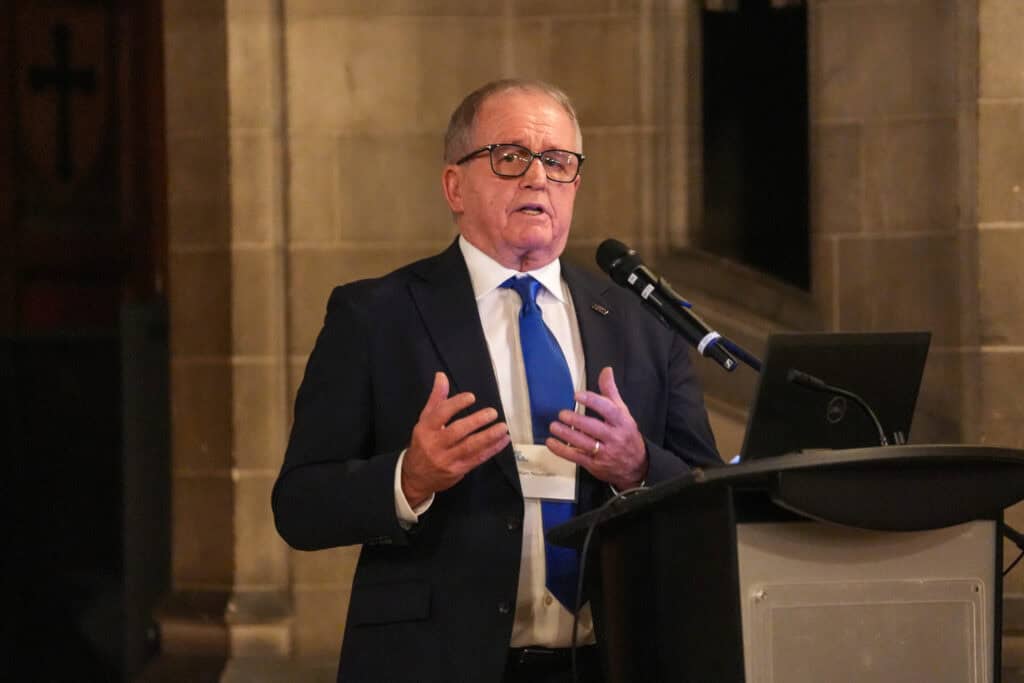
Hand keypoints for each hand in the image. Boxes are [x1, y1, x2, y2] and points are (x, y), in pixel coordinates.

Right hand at [401, 372, 509, 506]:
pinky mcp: (458, 470)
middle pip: (457, 431)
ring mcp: (447, 459)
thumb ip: (436, 399)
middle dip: (476, 422)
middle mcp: (435, 444)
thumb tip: (442, 376)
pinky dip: (492, 449)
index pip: (440, 414)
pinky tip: (503, 440)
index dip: (456, 404)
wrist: (415, 478)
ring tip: (503, 428)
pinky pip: (477, 459)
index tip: (471, 397)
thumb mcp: (424, 421)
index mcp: (425, 429)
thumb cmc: (423, 444)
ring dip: (488, 437)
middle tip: (492, 413)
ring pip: (470, 447)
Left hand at [546, 366, 646, 490]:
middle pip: (594, 428)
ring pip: (583, 443)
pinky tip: (552, 443)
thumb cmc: (626, 435)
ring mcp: (604, 453)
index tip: (578, 395)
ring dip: (566, 434)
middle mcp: (614, 437)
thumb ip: (611, 392)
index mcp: (622, 422)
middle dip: (576, 420)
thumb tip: (606, 371)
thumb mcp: (623, 412)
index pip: (608, 410)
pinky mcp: (594, 464)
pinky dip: (562, 450)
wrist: (636, 465)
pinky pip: (576, 457)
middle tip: (562, 413)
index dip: (593, 401)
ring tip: (554, 426)